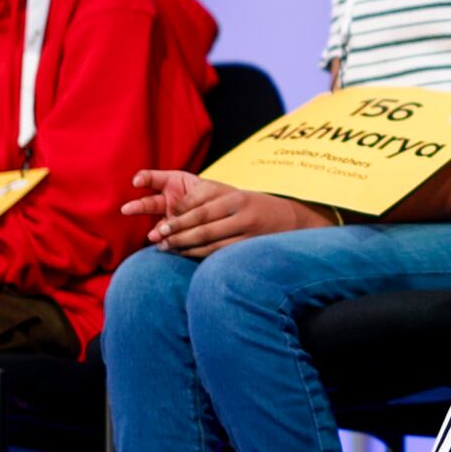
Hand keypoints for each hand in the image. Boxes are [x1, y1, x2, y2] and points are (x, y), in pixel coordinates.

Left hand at [123, 169, 334, 254]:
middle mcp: (243, 215)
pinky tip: (186, 255)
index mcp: (237, 198)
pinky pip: (219, 254)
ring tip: (166, 248)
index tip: (160, 222)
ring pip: (209, 243)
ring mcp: (248, 234)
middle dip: (176, 232)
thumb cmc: (255, 207)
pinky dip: (199, 255)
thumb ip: (210, 200)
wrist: (293, 221)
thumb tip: (176, 209)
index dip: (178, 216)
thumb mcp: (236, 197)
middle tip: (157, 238)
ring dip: (184, 246)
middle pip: (202, 226)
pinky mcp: (250, 249)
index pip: (200, 208)